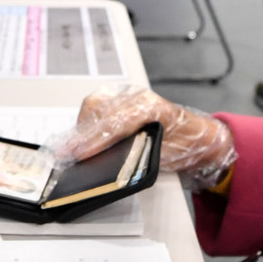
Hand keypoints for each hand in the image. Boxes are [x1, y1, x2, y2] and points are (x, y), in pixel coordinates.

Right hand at [55, 88, 236, 190]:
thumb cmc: (185, 146)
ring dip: (81, 128)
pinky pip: (97, 106)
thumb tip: (108, 165)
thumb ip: (139, 157)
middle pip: (100, 110)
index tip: (79, 153)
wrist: (198, 135)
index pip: (117, 122)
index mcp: (154, 109)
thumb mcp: (166, 157)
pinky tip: (79, 138)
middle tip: (65, 155)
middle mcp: (140, 97)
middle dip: (81, 134)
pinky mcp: (122, 99)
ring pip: (95, 105)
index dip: (96, 138)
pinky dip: (85, 123)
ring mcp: (130, 96)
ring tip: (69, 150)